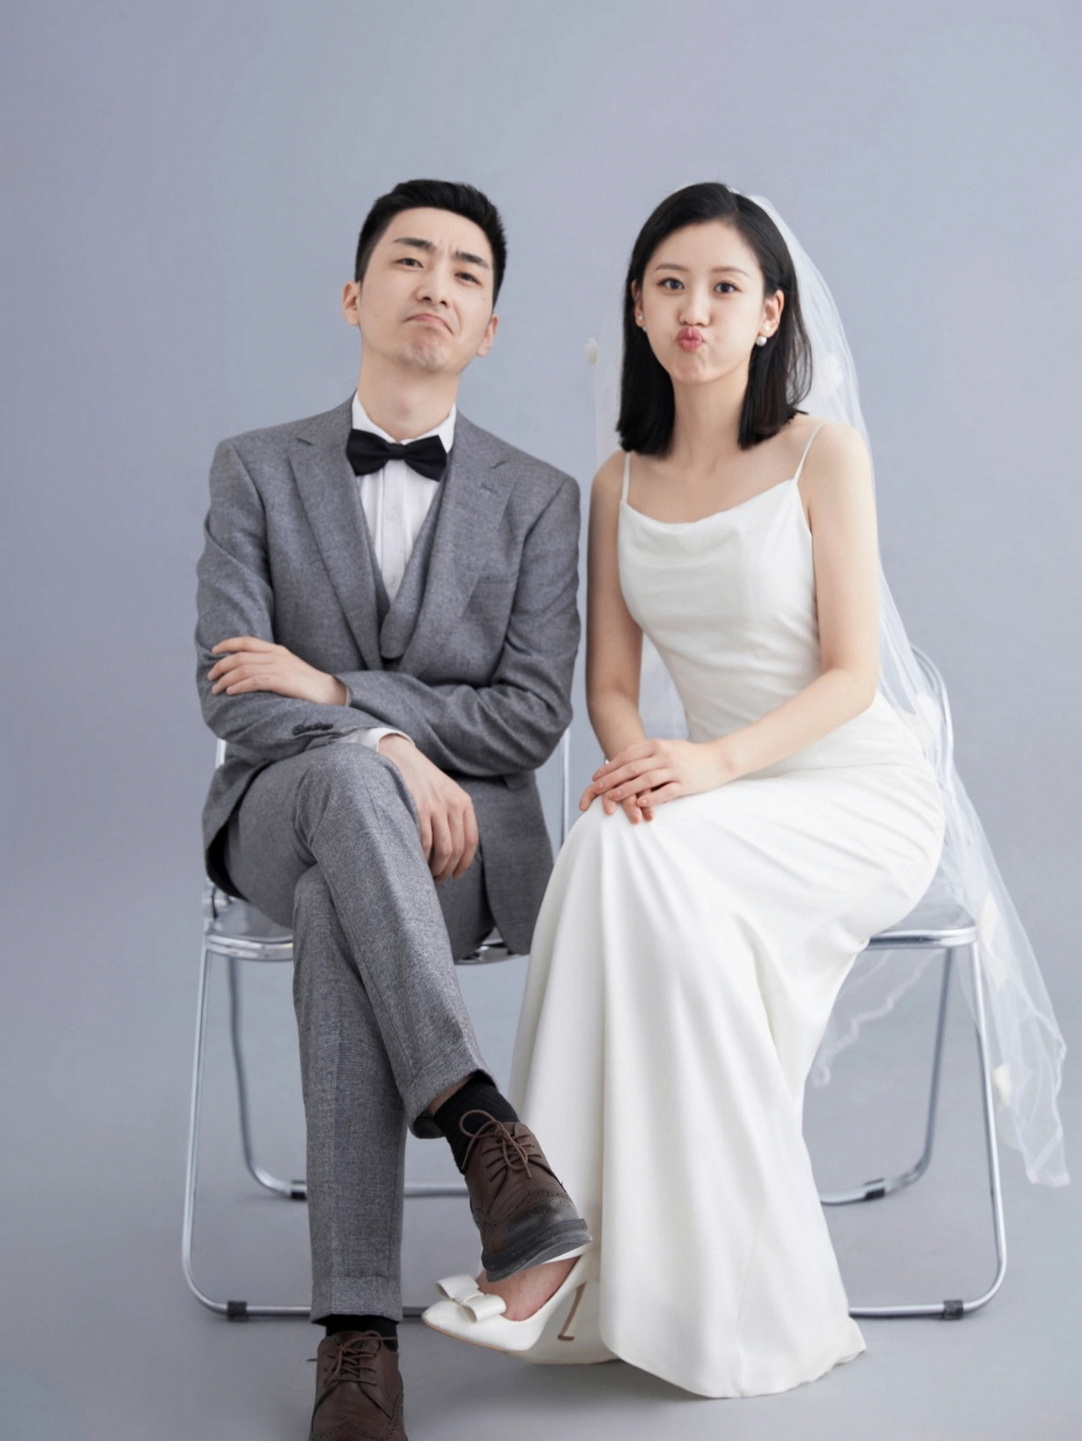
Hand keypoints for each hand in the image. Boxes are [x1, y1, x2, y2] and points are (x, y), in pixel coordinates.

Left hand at [208, 636, 346, 705]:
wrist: (329, 693)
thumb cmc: (308, 685)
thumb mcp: (288, 668)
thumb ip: (270, 666)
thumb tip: (248, 673)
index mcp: (277, 650)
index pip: (246, 642)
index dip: (227, 644)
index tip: (215, 651)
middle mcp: (276, 655)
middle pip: (240, 656)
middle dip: (221, 666)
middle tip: (211, 676)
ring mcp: (278, 667)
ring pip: (243, 669)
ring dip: (225, 679)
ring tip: (216, 689)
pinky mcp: (281, 681)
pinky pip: (253, 681)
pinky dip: (238, 686)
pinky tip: (231, 691)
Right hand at [378, 734, 477, 882]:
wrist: (398, 755)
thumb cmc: (420, 779)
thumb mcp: (444, 792)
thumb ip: (453, 815)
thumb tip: (453, 852)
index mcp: (463, 801)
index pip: (471, 841)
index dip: (464, 863)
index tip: (456, 875)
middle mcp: (452, 804)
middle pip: (456, 849)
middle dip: (447, 870)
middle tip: (437, 879)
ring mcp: (435, 806)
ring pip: (443, 850)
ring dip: (435, 869)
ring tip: (426, 875)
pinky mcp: (418, 808)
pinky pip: (424, 843)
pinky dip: (421, 859)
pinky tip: (415, 862)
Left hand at [579, 738, 735, 819]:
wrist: (718, 759)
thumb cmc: (690, 755)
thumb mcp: (667, 748)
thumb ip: (648, 753)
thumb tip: (625, 762)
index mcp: (657, 745)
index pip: (627, 755)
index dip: (610, 766)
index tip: (596, 776)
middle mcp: (664, 755)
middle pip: (632, 768)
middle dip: (611, 779)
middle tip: (596, 789)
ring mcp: (674, 769)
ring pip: (645, 780)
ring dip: (627, 789)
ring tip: (612, 798)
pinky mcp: (685, 783)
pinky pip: (665, 791)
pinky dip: (651, 798)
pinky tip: (639, 804)